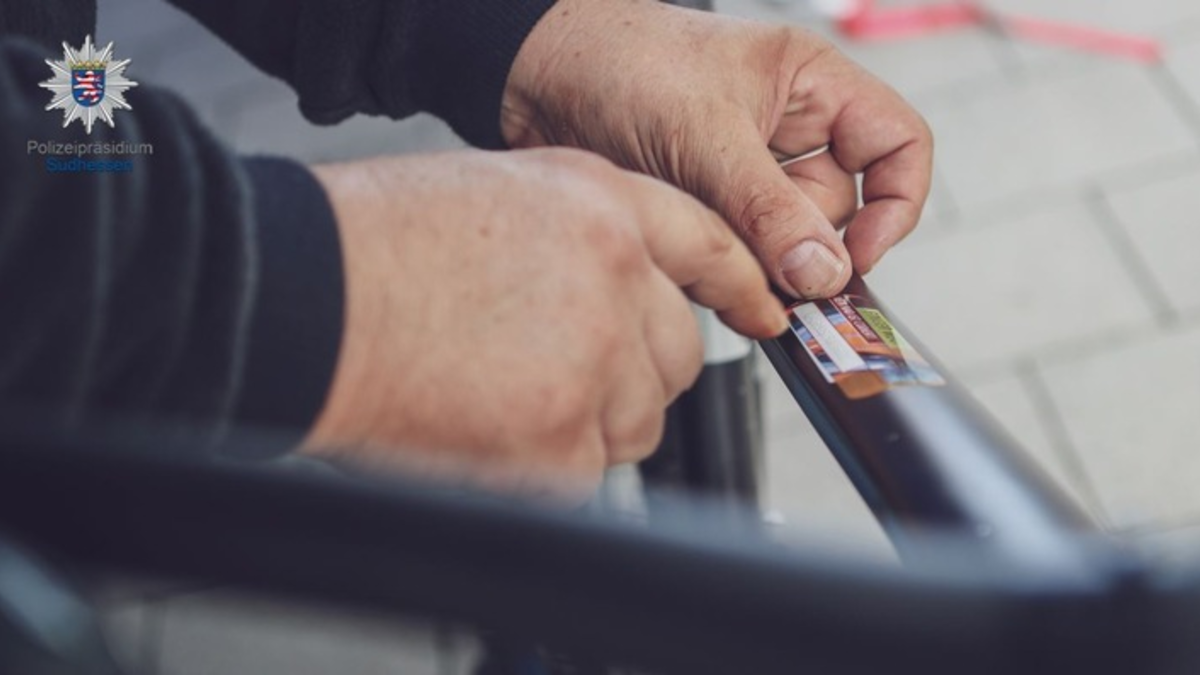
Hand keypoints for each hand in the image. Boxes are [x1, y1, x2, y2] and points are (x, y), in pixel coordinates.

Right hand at [304, 149, 784, 501]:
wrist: (303, 298)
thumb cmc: (373, 244)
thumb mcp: (500, 196)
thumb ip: (580, 241)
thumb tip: (621, 299)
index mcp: (599, 204)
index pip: (707, 245)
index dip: (738, 285)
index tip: (762, 311)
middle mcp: (615, 276)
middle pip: (678, 352)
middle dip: (633, 370)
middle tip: (562, 370)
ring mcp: (596, 362)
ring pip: (639, 418)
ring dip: (589, 419)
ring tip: (503, 392)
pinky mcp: (563, 442)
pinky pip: (587, 470)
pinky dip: (544, 464)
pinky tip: (485, 424)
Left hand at [502, 0, 932, 298]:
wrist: (534, 74)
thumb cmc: (621, 63)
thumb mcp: (707, 135)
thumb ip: (770, 209)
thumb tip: (825, 273)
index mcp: (812, 86)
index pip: (897, 146)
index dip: (892, 206)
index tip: (854, 258)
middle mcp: (787, 130)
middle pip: (834, 210)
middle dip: (800, 245)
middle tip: (763, 271)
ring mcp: (745, 172)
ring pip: (781, 241)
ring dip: (752, 261)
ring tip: (707, 246)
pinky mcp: (706, 204)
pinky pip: (737, 252)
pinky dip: (721, 268)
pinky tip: (691, 257)